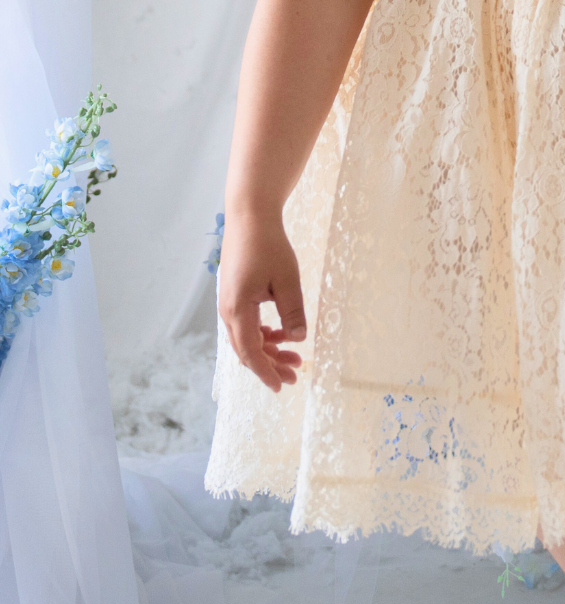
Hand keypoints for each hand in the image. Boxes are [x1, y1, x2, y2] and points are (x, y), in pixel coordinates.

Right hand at [217, 209, 306, 391]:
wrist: (249, 217)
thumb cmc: (268, 245)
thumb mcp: (287, 279)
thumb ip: (293, 311)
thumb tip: (298, 339)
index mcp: (238, 309)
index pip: (250, 352)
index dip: (266, 372)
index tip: (281, 386)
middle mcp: (228, 310)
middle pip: (247, 349)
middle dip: (270, 365)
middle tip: (294, 374)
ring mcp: (229, 303)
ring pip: (246, 338)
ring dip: (268, 350)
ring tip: (293, 357)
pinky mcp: (234, 295)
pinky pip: (246, 324)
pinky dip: (262, 334)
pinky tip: (280, 335)